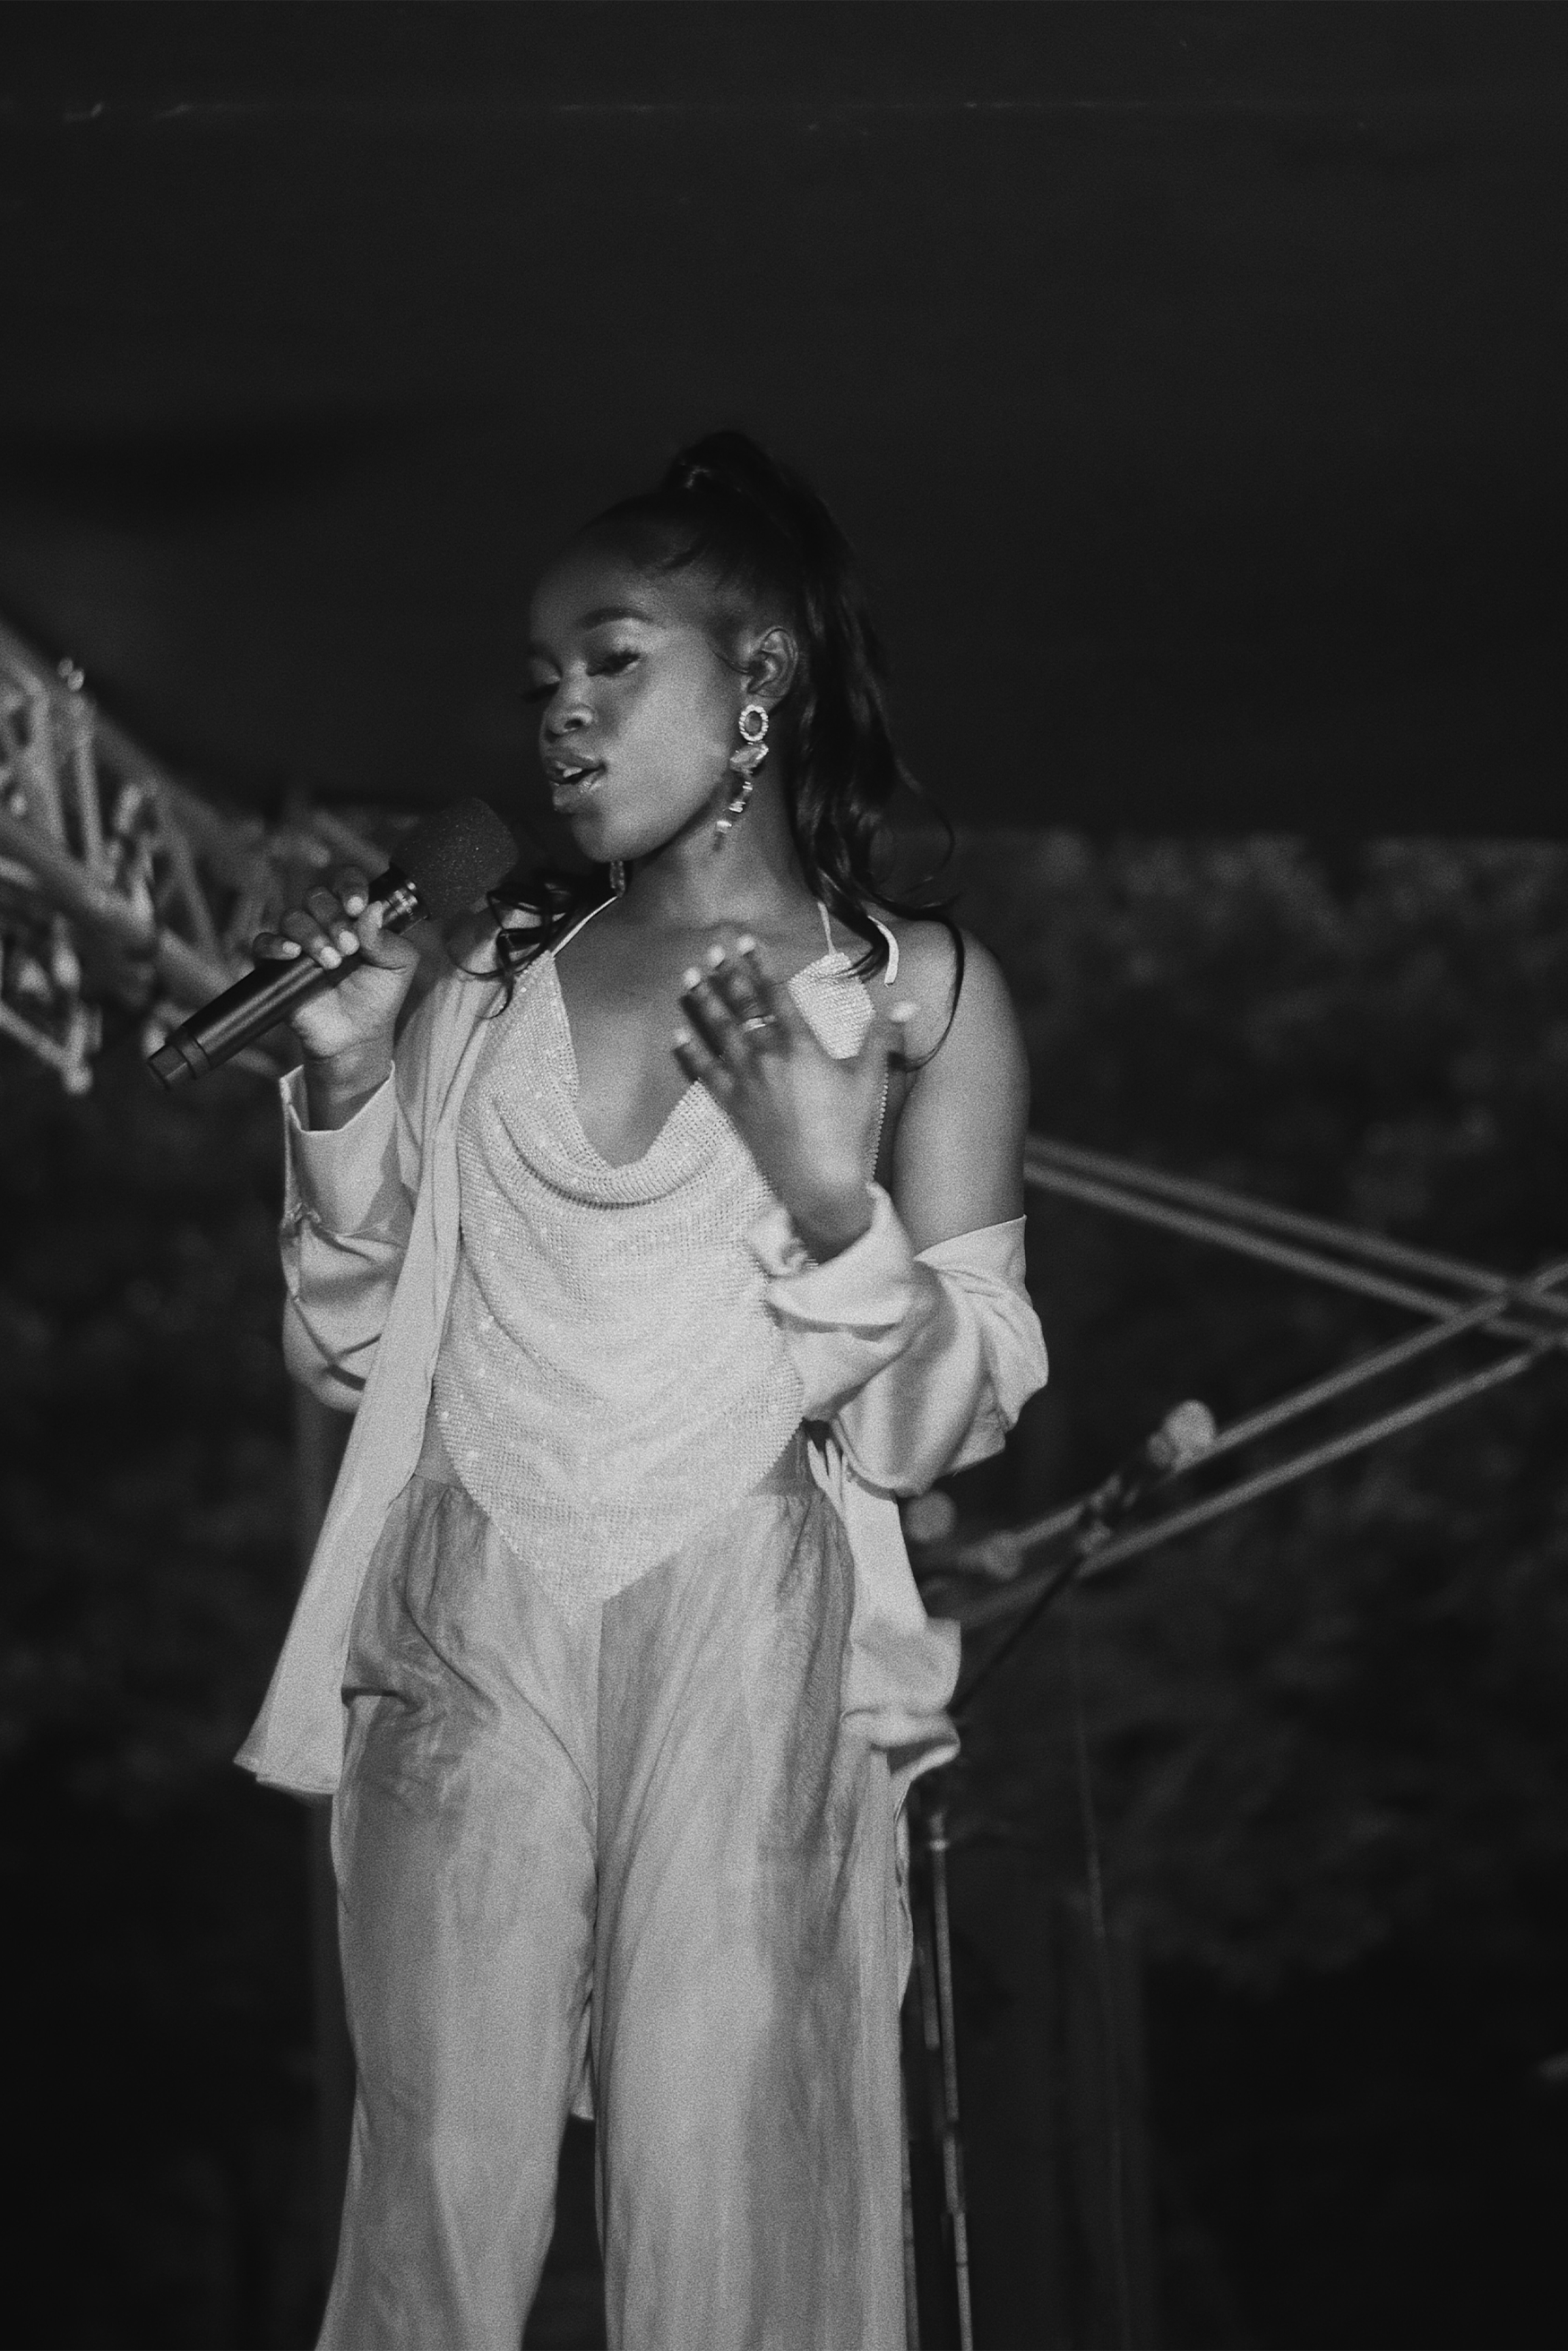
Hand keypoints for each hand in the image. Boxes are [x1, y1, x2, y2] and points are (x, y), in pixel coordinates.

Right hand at [252, 865, 421, 1121]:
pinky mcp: (276, 964)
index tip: (356, 906)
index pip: (346, 880)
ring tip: (332, 962)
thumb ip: (388, 939)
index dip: (350, 886)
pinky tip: (293, 955)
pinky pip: (263, 942)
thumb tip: (372, 911)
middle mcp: (323, 922)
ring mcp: (298, 942)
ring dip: (312, 936)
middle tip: (349, 948)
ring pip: (293, 917)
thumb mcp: (398, 967)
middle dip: (334, 919)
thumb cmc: (378, 998)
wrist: (357, 1036)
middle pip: (317, 896)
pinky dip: (276, 945)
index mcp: (352, 915)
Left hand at [674, 932, 910, 1259]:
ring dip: (702, 1003)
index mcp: (801, 1047)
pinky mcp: (733, 1108)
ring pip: (717, 1033)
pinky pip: (705, 1073)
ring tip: (688, 978)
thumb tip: (908, 1007)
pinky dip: (690, 1053)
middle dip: (725, 975)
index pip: (775, 995)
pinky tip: (678, 1035)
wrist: (820, 1182)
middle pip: (741, 1007)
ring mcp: (746, 1082)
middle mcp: (768, 1058)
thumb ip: (881, 1039)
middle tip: (710, 949)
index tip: (744, 942)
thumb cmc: (848, 1131)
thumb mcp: (870, 1081)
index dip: (758, 965)